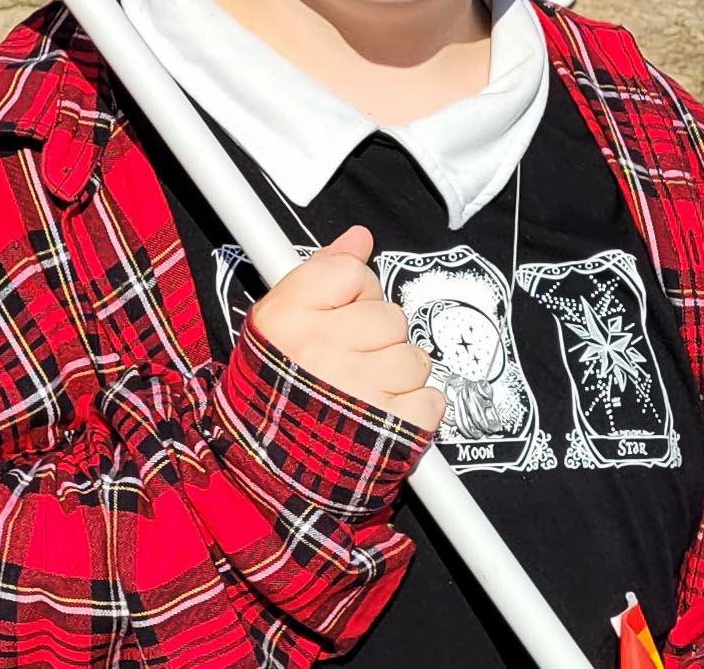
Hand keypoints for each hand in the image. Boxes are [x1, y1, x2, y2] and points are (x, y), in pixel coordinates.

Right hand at [247, 227, 444, 432]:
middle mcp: (320, 350)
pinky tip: (384, 412)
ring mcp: (359, 389)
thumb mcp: (279, 323)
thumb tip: (359, 238)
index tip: (341, 313)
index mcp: (288, 318)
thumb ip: (322, 273)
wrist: (270, 465)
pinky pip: (432, 398)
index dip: (354, 292)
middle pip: (389, 315)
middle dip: (378, 337)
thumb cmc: (276, 390)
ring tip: (363, 390)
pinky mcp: (391, 428)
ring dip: (398, 375)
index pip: (350, 271)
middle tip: (350, 360)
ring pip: (415, 357)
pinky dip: (416, 409)